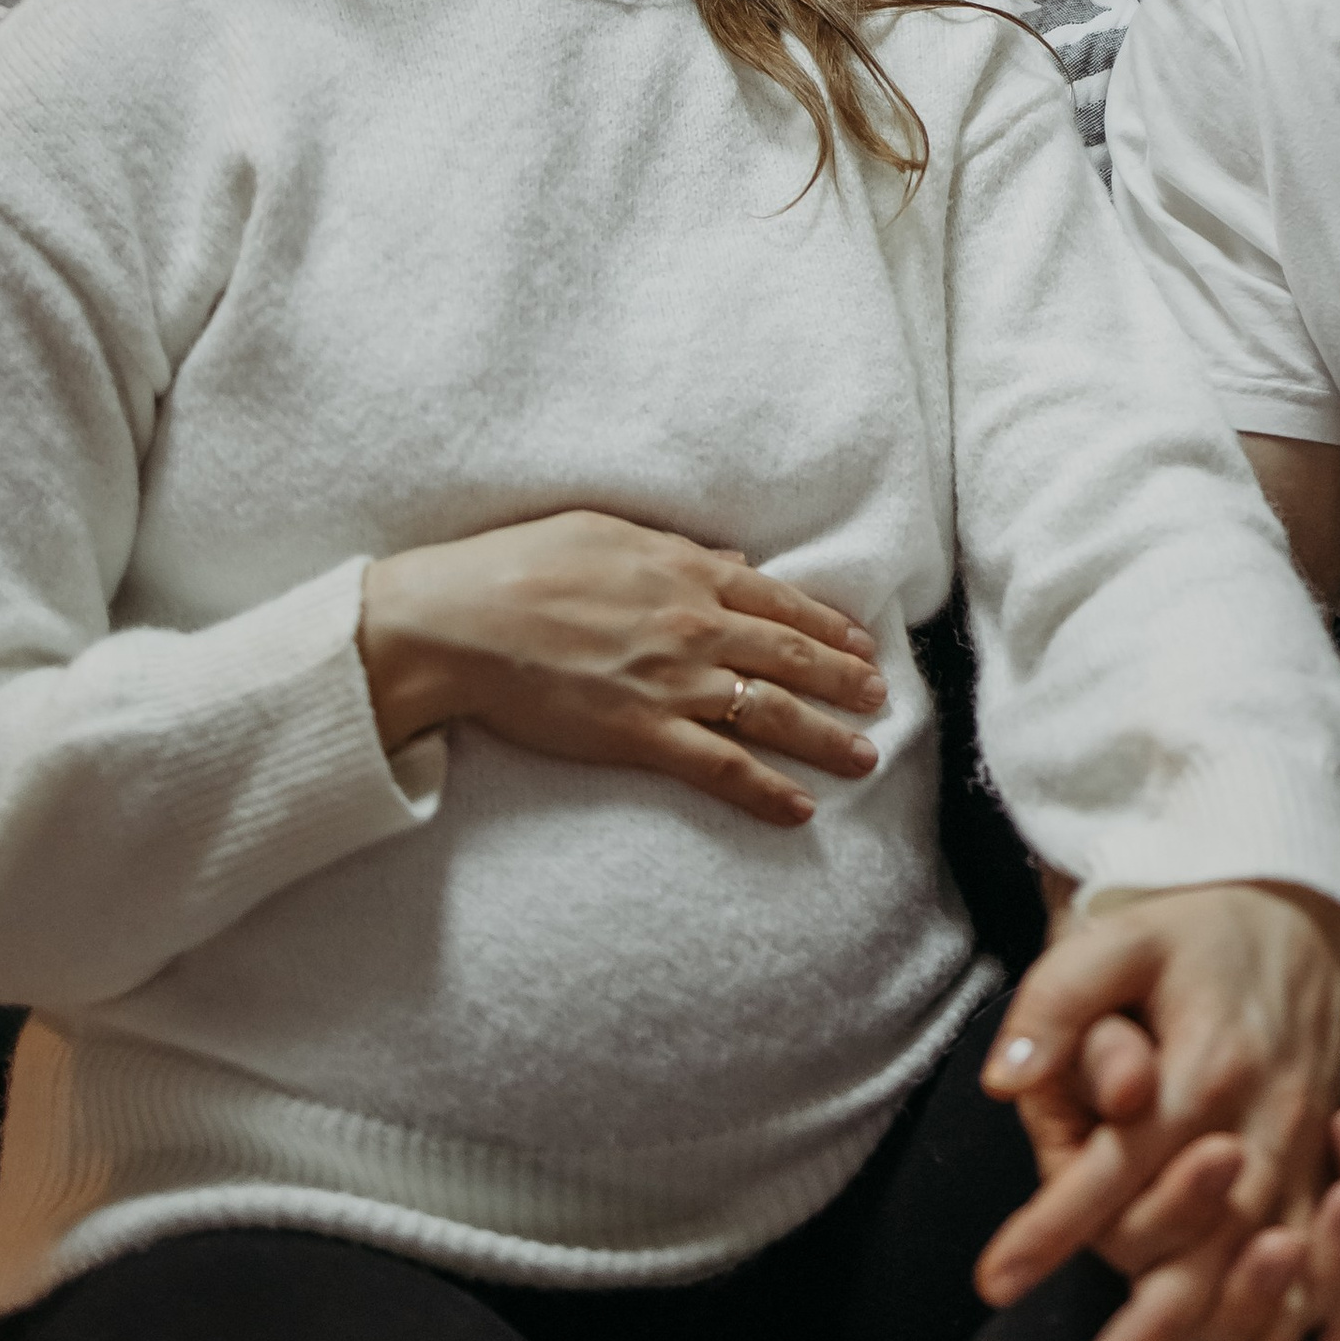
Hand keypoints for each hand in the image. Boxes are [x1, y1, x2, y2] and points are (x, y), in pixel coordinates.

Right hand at [358, 509, 886, 830]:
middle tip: (880, 701)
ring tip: (865, 758)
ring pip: (772, 715)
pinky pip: (720, 767)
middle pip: (792, 659)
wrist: (459, 620)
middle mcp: (694, 627)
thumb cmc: (519, 565)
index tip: (860, 645)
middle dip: (845, 683)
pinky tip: (798, 808)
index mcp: (686, 573)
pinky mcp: (641, 734)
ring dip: (826, 739)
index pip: (780, 604)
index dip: (828, 627)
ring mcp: (672, 684)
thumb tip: (731, 563)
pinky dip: (765, 790)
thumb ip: (678, 551)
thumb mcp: (608, 532)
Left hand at [973, 883, 1339, 1340]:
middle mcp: (1267, 1115)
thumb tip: (1006, 1079)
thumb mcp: (1116, 937)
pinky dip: (1336, 1326)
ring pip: (1277, 1262)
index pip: (1123, 1161)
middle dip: (1154, 1316)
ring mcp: (1306, 1146)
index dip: (1057, 1224)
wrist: (1293, 909)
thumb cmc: (1190, 931)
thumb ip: (1057, 1003)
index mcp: (1209, 1062)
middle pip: (1207, 1236)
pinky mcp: (1326, 1163)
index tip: (997, 1281)